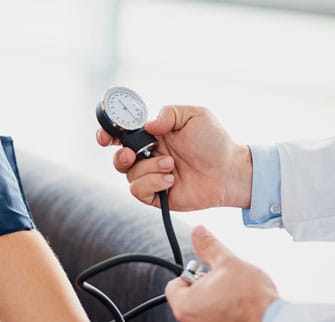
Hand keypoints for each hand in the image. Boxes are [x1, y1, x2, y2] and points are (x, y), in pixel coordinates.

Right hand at [96, 106, 252, 210]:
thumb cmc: (215, 142)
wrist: (229, 172)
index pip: (122, 133)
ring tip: (171, 166)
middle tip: (133, 154)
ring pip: (129, 175)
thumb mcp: (195, 115)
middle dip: (121, 156)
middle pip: (118, 157)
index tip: (105, 136)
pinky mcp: (156, 195)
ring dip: (148, 169)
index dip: (108, 133)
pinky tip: (171, 181)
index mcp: (153, 135)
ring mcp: (151, 175)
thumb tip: (147, 125)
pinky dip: (152, 184)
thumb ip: (169, 113)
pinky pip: (138, 191)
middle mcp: (148, 155)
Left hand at [166, 226, 277, 321]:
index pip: (173, 287)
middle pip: (192, 302)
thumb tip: (198, 233)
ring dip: (220, 306)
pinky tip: (249, 312)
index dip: (189, 276)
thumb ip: (209, 247)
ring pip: (210, 318)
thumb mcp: (228, 263)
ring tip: (240, 297)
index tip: (204, 272)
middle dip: (207, 290)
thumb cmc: (251, 298)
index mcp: (186, 307)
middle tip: (225, 282)